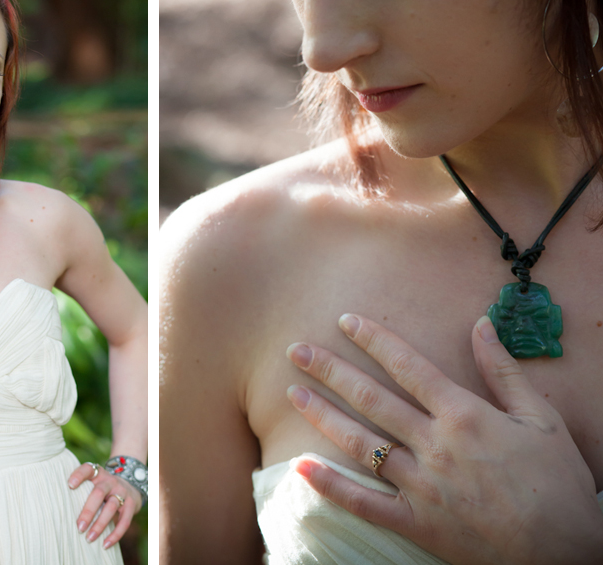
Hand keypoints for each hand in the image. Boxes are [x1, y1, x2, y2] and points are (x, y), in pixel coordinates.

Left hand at [68, 461, 141, 549]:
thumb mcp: (93, 483)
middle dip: (88, 511)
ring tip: (89, 538)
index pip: (88, 469)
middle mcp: (110, 480)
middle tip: (79, 527)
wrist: (130, 485)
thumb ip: (81, 490)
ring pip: (111, 507)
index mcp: (98, 474)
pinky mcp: (131, 504)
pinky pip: (125, 520)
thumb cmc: (102, 489)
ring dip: (100, 524)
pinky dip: (116, 534)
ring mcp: (122, 491)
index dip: (79, 475)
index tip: (70, 485)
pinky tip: (105, 544)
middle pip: (98, 493)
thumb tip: (59, 511)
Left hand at [286, 314, 602, 564]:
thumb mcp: (543, 419)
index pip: (407, 366)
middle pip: (372, 399)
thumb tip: (480, 324)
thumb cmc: (559, 484)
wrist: (568, 554)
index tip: (345, 321)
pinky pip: (364, 503)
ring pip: (361, 443)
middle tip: (296, 350)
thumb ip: (504, 370)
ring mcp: (422, 486)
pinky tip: (301, 466)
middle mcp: (436, 445)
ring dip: (323, 415)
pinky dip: (331, 485)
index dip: (373, 340)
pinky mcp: (416, 523)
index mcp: (465, 415)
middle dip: (330, 370)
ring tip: (292, 392)